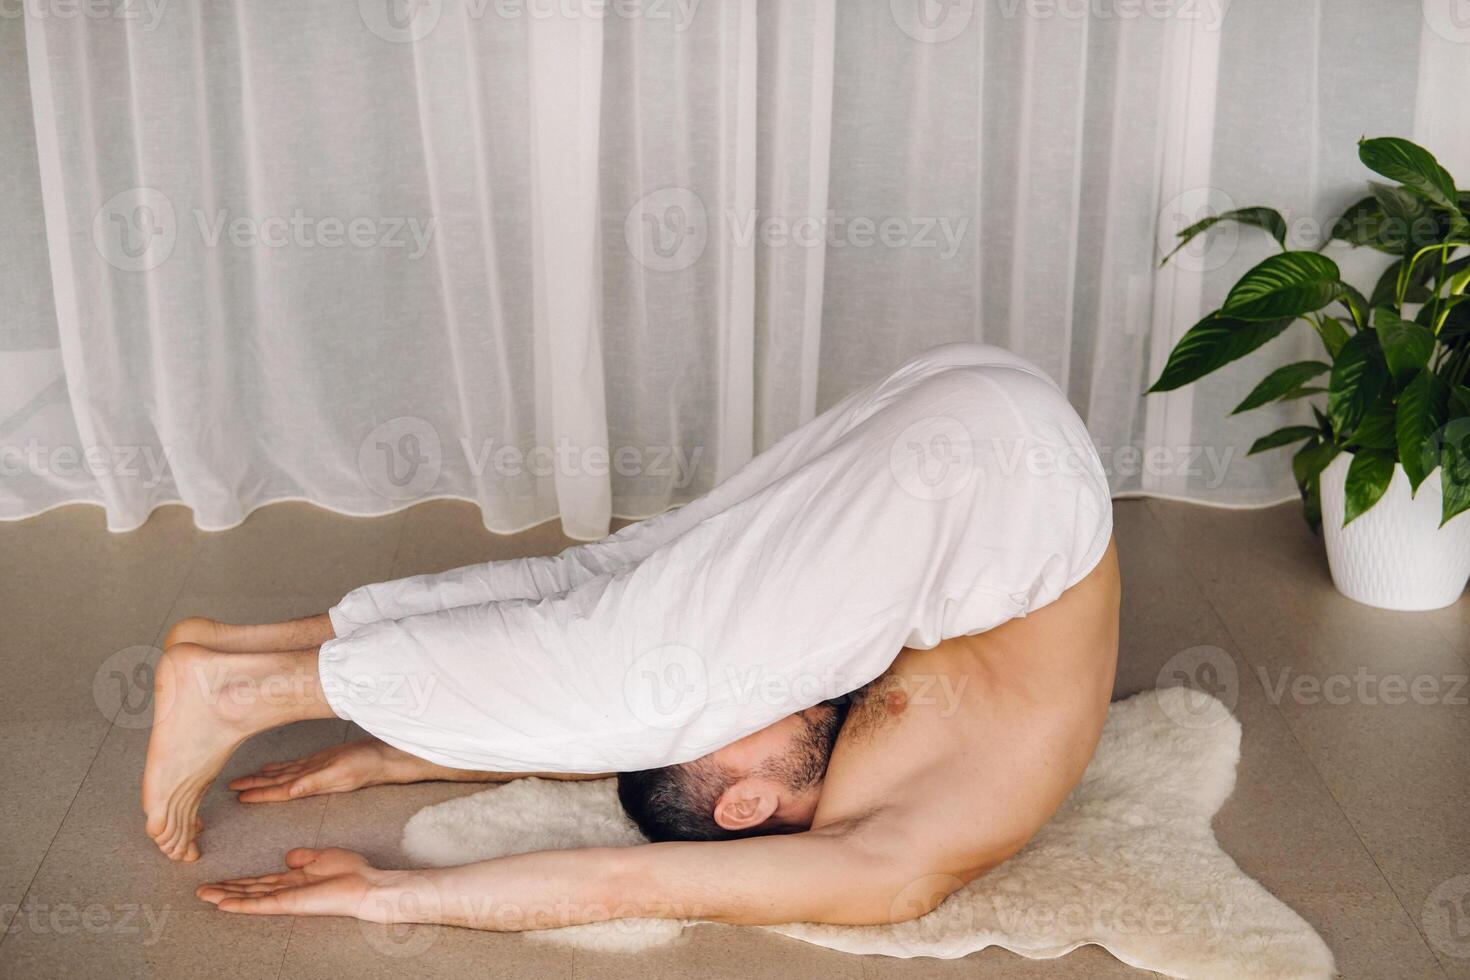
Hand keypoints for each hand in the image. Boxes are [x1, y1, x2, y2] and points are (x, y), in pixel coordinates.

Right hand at [196, 848, 399, 920]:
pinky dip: (241, 904)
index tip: (221, 881)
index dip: (240, 882)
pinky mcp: (289, 903)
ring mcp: (286, 898)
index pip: (260, 881)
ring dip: (226, 897)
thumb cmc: (351, 871)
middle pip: (250, 890)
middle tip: (202, 890)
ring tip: (204, 895)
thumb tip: (287, 856)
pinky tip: (223, 904)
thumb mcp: (322, 856)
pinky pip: (261, 904)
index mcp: (294, 879)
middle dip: (226, 890)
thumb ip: (303, 857)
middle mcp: (286, 890)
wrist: (365, 884)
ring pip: (250, 898)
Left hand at [227, 738, 429, 801]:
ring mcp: (315, 771)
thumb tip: (290, 791)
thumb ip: (315, 782)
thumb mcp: (341, 771)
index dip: (259, 794)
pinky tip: (269, 770)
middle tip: (232, 788)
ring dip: (263, 780)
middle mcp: (309, 780)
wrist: (386, 757)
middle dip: (254, 787)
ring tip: (243, 782)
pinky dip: (279, 769)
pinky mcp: (321, 762)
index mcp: (312, 784)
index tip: (240, 797)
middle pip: (276, 785)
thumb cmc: (367, 765)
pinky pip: (294, 767)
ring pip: (282, 776)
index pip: (279, 791)